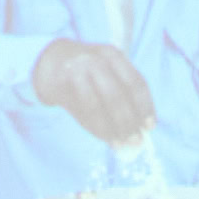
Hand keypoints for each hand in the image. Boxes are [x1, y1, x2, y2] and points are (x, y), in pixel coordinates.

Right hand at [32, 38, 156, 146]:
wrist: (48, 61)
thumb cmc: (86, 71)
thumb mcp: (106, 70)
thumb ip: (122, 92)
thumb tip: (140, 127)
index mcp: (113, 55)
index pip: (135, 82)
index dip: (145, 106)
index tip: (150, 126)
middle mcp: (95, 61)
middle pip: (117, 95)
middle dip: (128, 121)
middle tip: (135, 140)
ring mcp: (76, 73)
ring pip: (97, 106)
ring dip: (110, 128)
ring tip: (119, 143)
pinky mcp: (61, 86)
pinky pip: (81, 112)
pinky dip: (94, 128)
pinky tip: (104, 136)